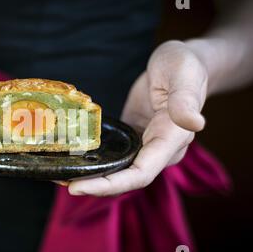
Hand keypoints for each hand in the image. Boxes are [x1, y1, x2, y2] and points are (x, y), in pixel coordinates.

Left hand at [68, 40, 207, 195]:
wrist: (181, 64)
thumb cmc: (184, 65)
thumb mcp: (183, 75)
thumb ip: (185, 100)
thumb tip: (196, 124)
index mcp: (171, 140)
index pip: (140, 174)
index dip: (109, 185)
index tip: (77, 188)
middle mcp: (157, 150)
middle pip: (124, 179)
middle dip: (92, 185)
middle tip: (58, 179)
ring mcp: (144, 145)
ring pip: (116, 170)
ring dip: (89, 175)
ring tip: (56, 172)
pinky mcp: (132, 137)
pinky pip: (112, 155)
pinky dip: (92, 159)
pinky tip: (70, 156)